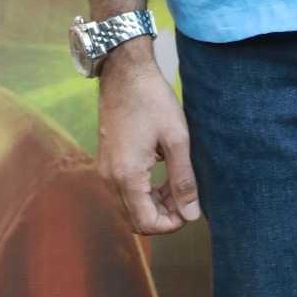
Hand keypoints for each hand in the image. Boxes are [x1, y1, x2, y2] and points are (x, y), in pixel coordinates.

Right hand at [97, 40, 201, 234]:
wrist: (125, 72)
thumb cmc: (152, 100)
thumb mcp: (176, 138)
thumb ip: (183, 179)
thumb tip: (191, 215)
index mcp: (127, 176)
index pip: (146, 223)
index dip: (171, 224)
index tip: (190, 208)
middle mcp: (109, 179)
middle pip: (135, 219)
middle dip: (163, 215)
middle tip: (185, 195)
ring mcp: (104, 170)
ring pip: (129, 206)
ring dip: (153, 204)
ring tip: (176, 183)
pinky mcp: (105, 161)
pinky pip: (123, 191)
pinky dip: (142, 192)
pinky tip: (161, 173)